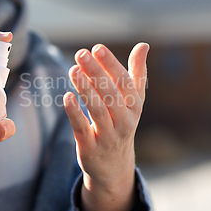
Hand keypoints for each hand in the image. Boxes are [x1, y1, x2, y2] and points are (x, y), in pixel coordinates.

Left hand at [63, 43, 148, 210]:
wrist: (113, 166)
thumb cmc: (121, 123)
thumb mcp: (133, 101)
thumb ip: (136, 73)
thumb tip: (143, 45)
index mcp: (135, 106)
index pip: (124, 82)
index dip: (110, 64)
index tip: (96, 48)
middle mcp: (124, 121)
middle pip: (111, 94)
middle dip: (96, 72)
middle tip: (81, 53)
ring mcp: (108, 136)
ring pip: (97, 110)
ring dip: (85, 89)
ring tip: (73, 70)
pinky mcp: (90, 148)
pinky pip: (82, 129)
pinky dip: (75, 113)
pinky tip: (66, 96)